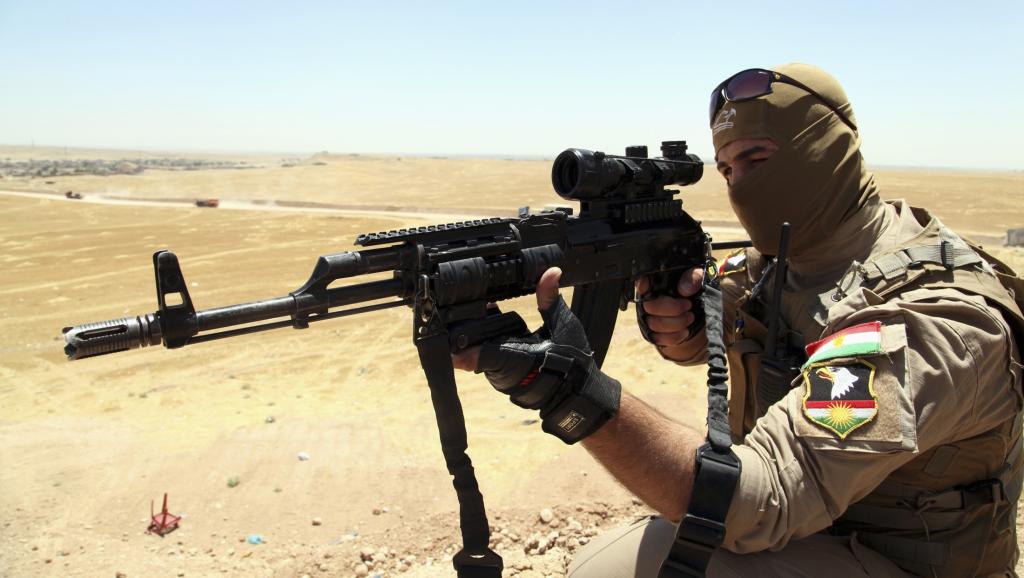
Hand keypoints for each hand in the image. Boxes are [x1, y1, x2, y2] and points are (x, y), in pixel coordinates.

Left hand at [456, 267, 620, 443]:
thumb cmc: (572, 364)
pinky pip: (484, 357)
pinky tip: (490, 320)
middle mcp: (500, 371)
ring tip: (479, 307)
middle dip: (467, 326)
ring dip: (475, 333)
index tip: (446, 324)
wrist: (575, 394)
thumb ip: (550, 300)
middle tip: (468, 303)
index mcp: (513, 358)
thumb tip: (550, 272)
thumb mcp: (563, 327)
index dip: (458, 343)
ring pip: (475, 352)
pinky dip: (485, 340)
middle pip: (471, 346)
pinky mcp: (500, 378)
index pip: (474, 354)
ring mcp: (498, 377)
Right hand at [635, 267, 705, 359]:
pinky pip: (659, 339)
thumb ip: (692, 278)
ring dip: (677, 323)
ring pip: (655, 324)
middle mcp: (646, 300)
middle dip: (674, 308)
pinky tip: (685, 331)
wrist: (694, 310)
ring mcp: (647, 318)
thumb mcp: (696, 279)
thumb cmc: (691, 290)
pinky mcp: (652, 334)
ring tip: (690, 317)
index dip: (643, 285)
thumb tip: (684, 290)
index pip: (641, 282)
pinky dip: (675, 336)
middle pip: (649, 306)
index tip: (649, 286)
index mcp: (654, 282)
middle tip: (689, 305)